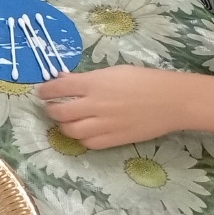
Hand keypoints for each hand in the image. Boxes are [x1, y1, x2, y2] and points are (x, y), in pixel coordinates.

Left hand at [38, 65, 188, 148]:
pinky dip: (81, 138)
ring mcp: (104, 124)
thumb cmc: (144, 80)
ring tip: (66, 121)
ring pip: (71, 131)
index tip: (42, 92)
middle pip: (60, 112)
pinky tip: (84, 131)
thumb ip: (87, 79)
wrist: (171, 101)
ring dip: (63, 126)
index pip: (58, 88)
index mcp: (94, 84)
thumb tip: (64, 80)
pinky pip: (89, 143)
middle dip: (50, 109)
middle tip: (51, 107)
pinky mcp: (114, 140)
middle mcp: (95, 104)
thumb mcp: (113, 71)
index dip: (45, 90)